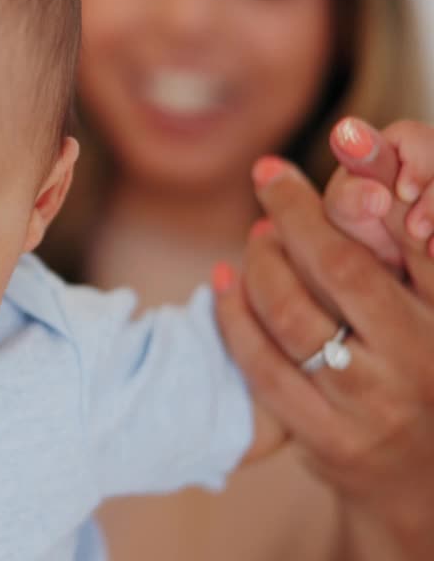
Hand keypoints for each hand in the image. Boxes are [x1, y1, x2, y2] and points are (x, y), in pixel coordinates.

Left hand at [214, 144, 433, 557]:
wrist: (423, 480)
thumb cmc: (426, 370)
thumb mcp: (433, 307)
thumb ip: (408, 249)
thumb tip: (360, 177)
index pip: (393, 242)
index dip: (334, 197)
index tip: (299, 157)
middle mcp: (413, 362)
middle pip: (336, 272)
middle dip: (293, 215)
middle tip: (268, 178)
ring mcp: (366, 407)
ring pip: (290, 319)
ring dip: (260, 266)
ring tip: (255, 236)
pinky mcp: (323, 440)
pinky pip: (261, 367)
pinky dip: (233, 318)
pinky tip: (224, 284)